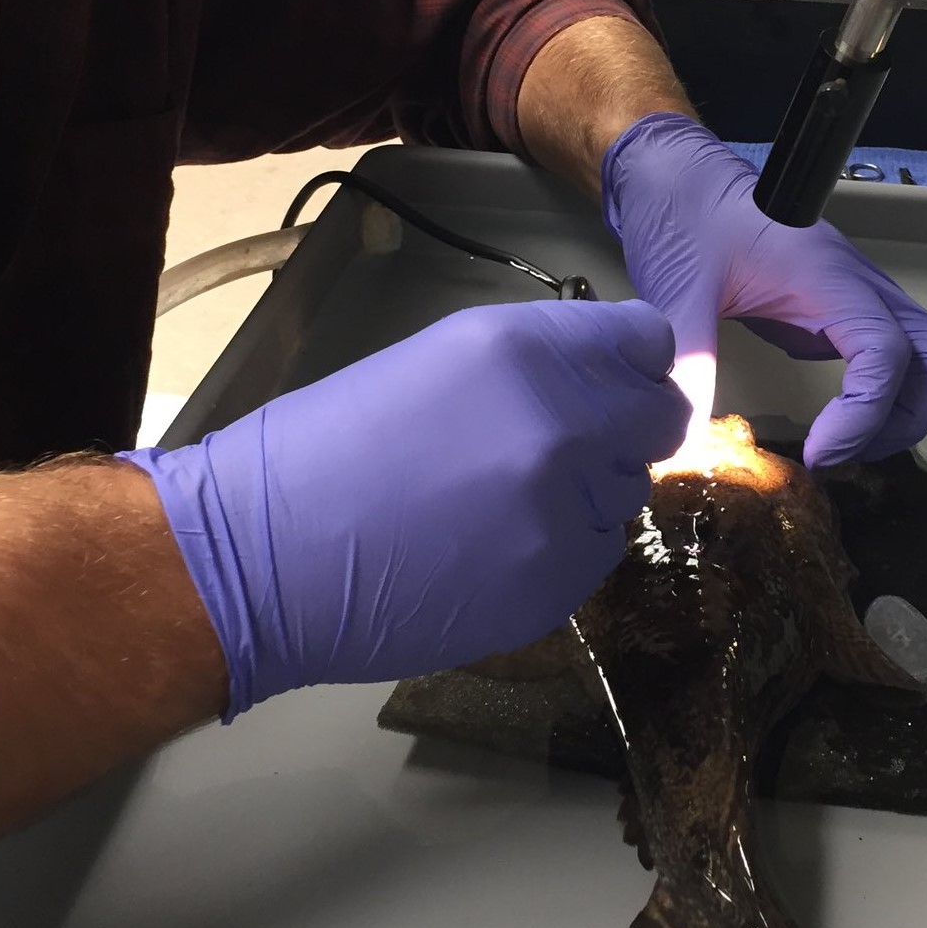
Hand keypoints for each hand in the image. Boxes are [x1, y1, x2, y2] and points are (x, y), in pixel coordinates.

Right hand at [121, 300, 686, 717]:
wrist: (265, 556)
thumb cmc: (333, 443)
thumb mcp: (442, 357)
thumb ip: (540, 359)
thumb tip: (603, 374)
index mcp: (528, 350)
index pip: (648, 342)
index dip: (632, 361)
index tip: (610, 378)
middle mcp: (564, 424)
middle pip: (661, 417)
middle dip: (628, 425)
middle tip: (571, 442)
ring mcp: (565, 511)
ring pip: (627, 490)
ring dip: (589, 490)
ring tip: (503, 498)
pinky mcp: (555, 585)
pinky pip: (594, 553)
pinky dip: (560, 549)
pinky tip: (492, 547)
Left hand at [603, 114, 926, 469]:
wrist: (678, 173)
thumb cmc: (684, 214)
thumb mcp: (677, 288)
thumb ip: (690, 360)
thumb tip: (688, 434)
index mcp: (826, 276)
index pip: (887, 353)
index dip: (866, 414)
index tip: (817, 453)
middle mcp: (855, 283)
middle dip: (906, 416)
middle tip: (842, 454)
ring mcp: (851, 292)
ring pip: (920, 353)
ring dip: (898, 408)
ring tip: (838, 445)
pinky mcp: (835, 304)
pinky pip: (884, 351)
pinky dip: (876, 392)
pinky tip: (830, 419)